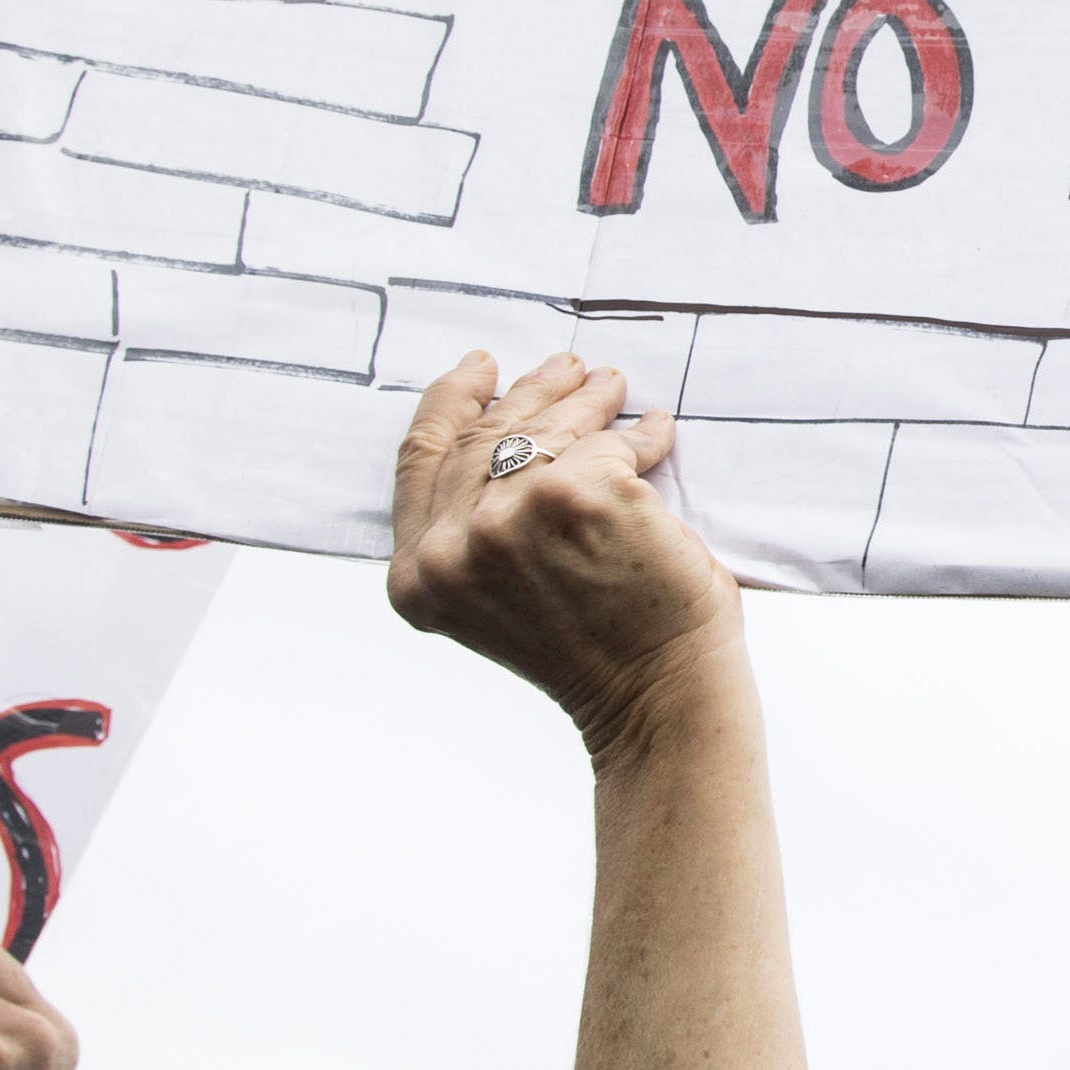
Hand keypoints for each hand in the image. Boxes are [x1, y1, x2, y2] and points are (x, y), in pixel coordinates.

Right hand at [385, 351, 739, 754]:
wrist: (651, 700)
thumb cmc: (589, 653)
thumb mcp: (488, 599)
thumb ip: (470, 529)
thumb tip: (499, 430)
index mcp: (416, 574)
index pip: (422, 459)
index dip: (450, 403)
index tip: (478, 370)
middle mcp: (452, 544)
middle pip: (490, 435)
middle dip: (534, 391)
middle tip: (566, 369)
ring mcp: (513, 516)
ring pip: (551, 429)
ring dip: (587, 400)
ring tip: (610, 387)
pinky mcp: (583, 493)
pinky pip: (613, 442)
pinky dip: (641, 435)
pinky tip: (654, 433)